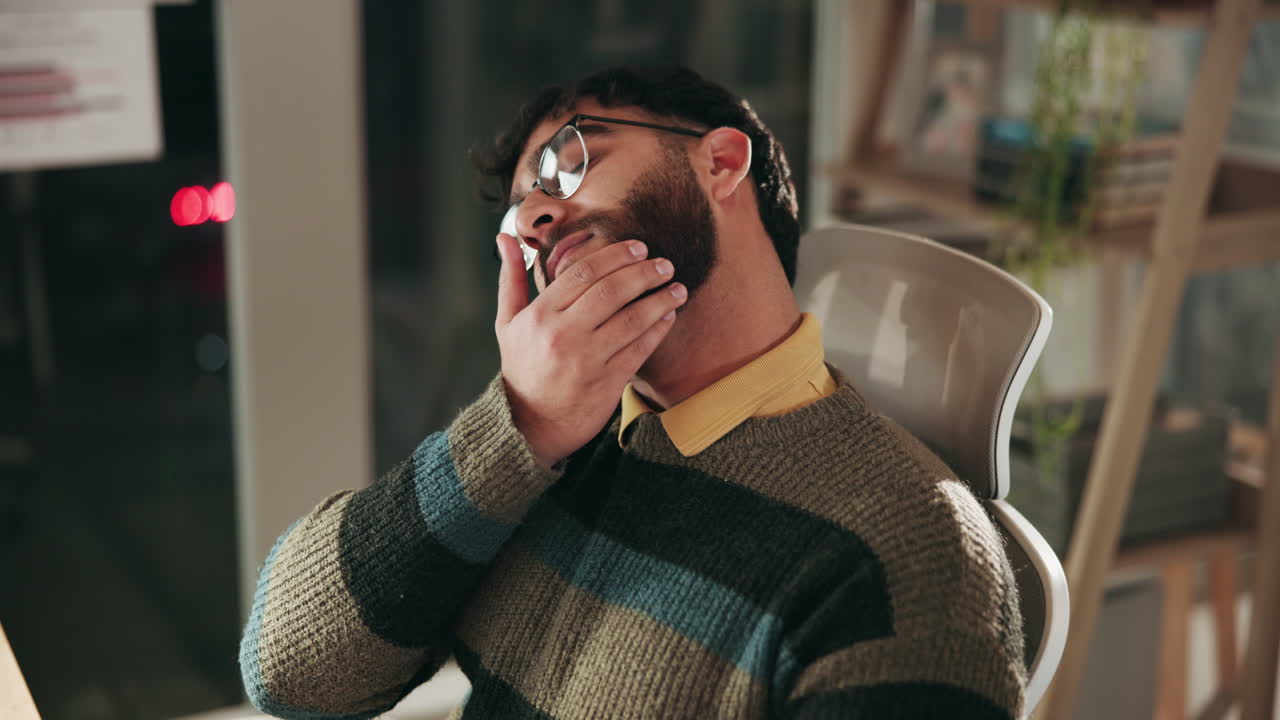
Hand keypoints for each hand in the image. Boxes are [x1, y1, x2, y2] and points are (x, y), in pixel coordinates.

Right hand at [494, 233, 687, 468]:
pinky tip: (669, 316)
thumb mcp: (507, 322)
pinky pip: (639, 349)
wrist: (531, 424)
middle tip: (665, 264)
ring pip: (632, 319)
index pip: (583, 273)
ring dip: (660, 300)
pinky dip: (658, 330)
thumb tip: (505, 237)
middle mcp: (562, 335)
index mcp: (540, 315)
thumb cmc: (522, 367)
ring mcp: (586, 360)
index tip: (639, 247)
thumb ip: (511, 278)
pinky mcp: (607, 382)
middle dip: (644, 273)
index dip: (616, 256)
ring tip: (677, 288)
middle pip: (612, 291)